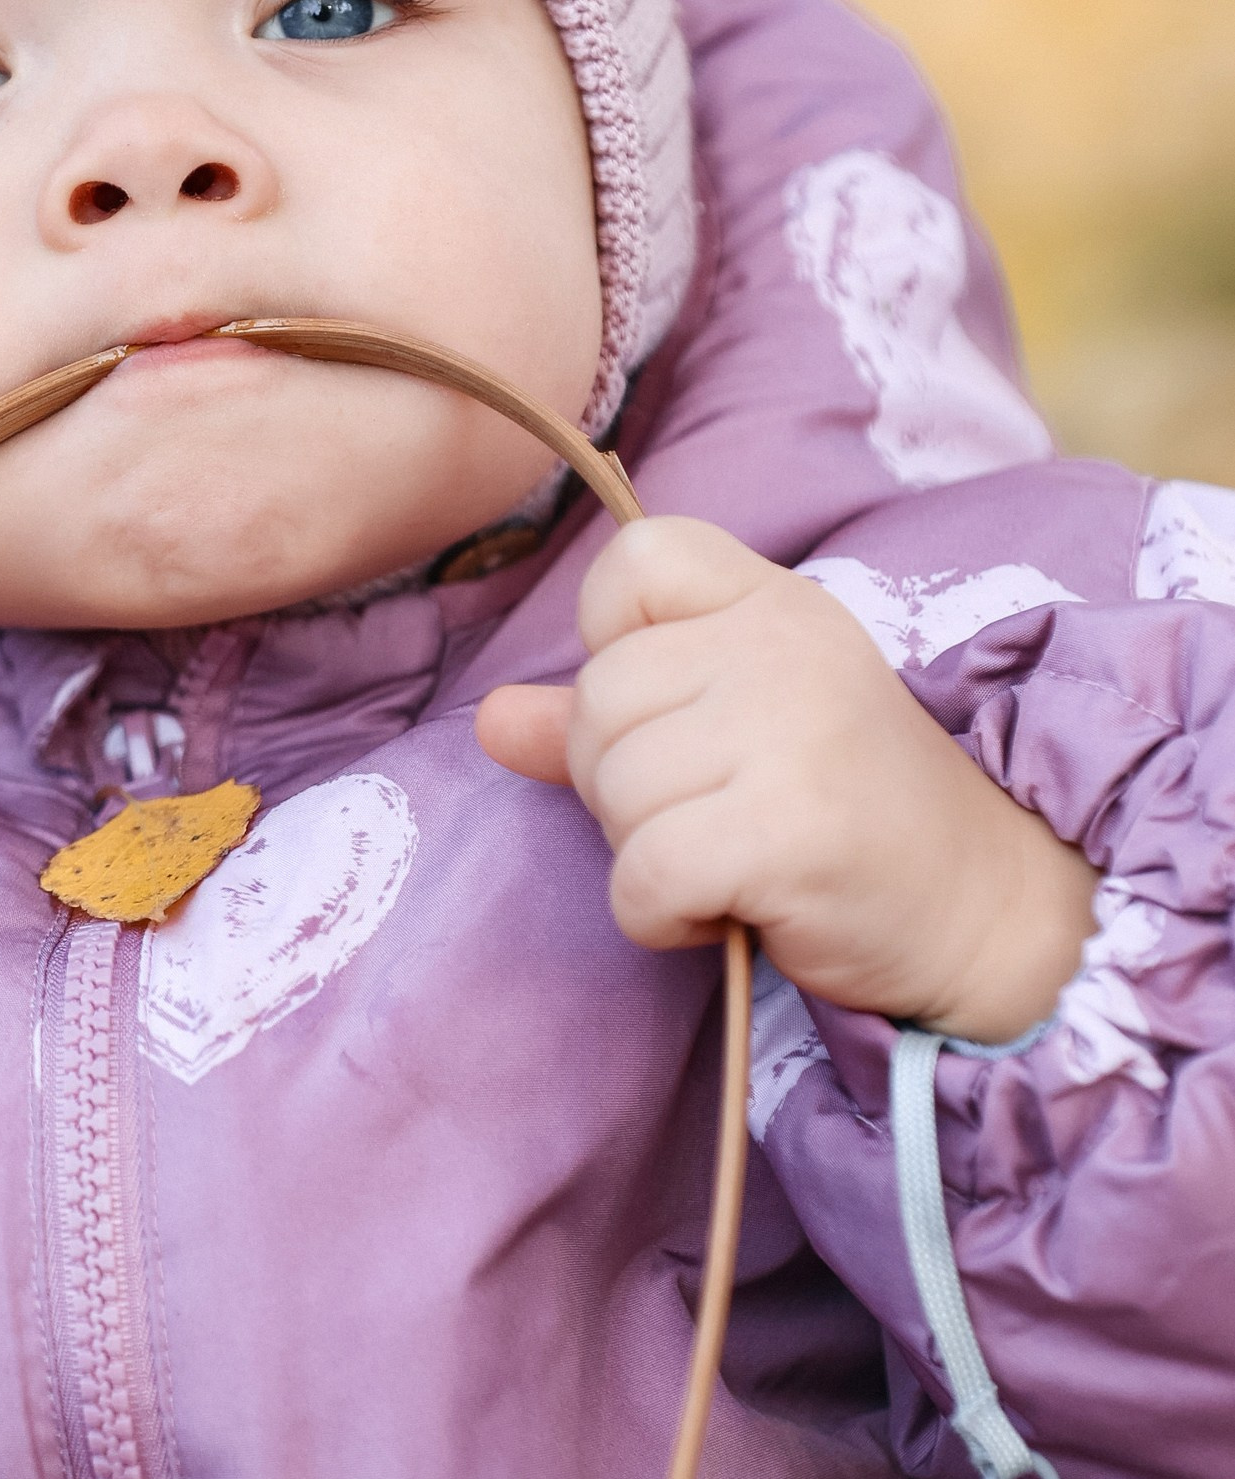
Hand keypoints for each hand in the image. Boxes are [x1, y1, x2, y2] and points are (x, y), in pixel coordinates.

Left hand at [476, 518, 1096, 1042]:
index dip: (615, 645)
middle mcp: (785, 648)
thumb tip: (492, 719)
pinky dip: (660, 917)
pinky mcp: (788, 832)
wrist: (986, 909)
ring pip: (613, 792)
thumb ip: (613, 717)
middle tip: (714, 816)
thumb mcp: (736, 733)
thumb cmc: (848, 814)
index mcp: (775, 604)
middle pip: (598, 699)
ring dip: (647, 856)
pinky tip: (728, 912)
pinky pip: (642, 877)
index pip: (632, 562)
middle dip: (623, 783)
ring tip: (733, 863)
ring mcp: (791, 734)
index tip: (680, 714)